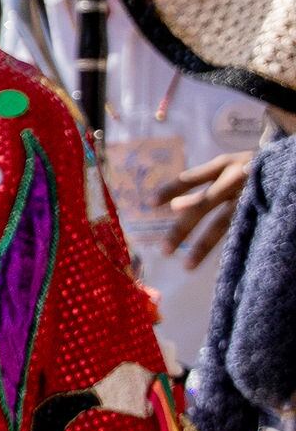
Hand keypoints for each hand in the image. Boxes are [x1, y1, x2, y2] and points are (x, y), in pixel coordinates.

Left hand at [159, 149, 257, 263]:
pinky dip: (230, 246)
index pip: (191, 178)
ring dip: (203, 245)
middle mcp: (237, 179)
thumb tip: (175, 208)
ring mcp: (252, 196)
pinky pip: (244, 230)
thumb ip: (201, 184)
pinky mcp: (266, 210)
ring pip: (224, 224)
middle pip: (203, 205)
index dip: (171, 189)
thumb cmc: (251, 167)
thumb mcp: (227, 168)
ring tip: (187, 266)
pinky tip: (221, 263)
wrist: (290, 164)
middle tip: (164, 250)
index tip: (149, 203)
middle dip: (182, 229)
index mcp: (225, 165)